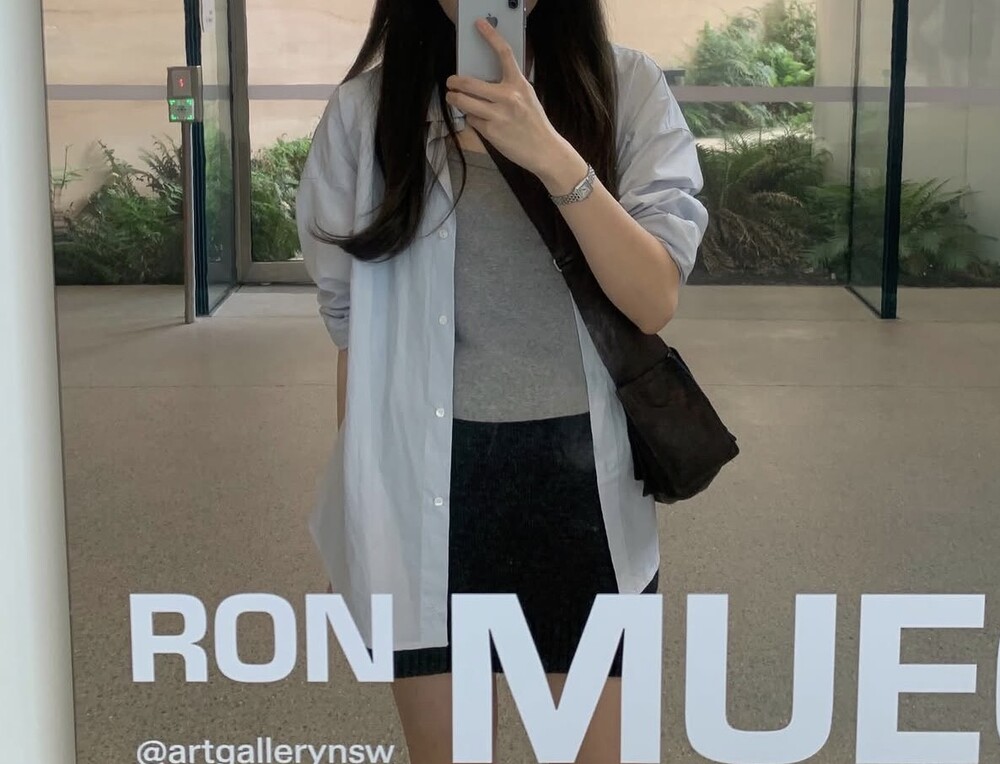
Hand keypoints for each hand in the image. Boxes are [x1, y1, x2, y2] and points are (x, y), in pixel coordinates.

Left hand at [445, 18, 586, 190]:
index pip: (504, 54)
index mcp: (519, 84)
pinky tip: (479, 121)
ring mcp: (498, 115)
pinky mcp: (491, 131)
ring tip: (453, 98)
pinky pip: (472, 120)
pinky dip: (472, 119)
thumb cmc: (535, 124)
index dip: (491, 36)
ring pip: (464, 102)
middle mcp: (508, 97)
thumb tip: (484, 81)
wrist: (545, 150)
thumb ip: (508, 87)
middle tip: (450, 82)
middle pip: (470, 82)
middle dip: (454, 82)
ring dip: (454, 99)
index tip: (479, 25)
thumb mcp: (527, 98)